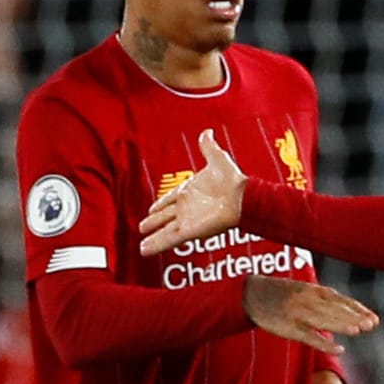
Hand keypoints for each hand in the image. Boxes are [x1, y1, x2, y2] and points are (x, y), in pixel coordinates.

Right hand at [140, 128, 251, 256]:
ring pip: (165, 231)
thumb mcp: (217, 159)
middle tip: (142, 226)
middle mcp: (187, 207)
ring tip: (141, 244)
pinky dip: (156, 245)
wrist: (242, 197)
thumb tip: (207, 132)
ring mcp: (187, 220)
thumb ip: (209, 148)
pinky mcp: (189, 231)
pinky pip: (169, 239)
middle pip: (165, 216)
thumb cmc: (232, 179)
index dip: (161, 204)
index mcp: (190, 191)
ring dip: (153, 238)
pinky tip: (144, 251)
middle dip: (154, 222)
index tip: (151, 209)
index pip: (170, 198)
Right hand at [243, 274, 377, 352]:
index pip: (340, 300)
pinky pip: (310, 337)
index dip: (358, 309)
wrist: (252, 295)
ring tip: (359, 331)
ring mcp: (298, 314)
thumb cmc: (281, 293)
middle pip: (335, 310)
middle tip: (372, 324)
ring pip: (324, 321)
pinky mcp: (289, 328)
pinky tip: (340, 349)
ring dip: (342, 325)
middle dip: (355, 317)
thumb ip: (324, 298)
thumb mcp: (304, 289)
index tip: (374, 318)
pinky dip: (325, 344)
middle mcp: (308, 300)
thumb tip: (348, 308)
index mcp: (313, 290)